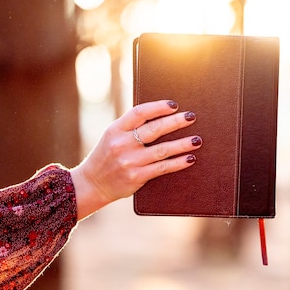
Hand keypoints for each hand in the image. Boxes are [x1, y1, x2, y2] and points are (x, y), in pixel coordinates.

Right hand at [70, 100, 201, 219]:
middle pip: (154, 129)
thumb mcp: (112, 136)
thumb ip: (131, 126)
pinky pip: (162, 168)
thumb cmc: (107, 156)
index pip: (139, 113)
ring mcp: (129, 161)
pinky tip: (190, 158)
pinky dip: (178, 163)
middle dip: (175, 122)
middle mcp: (122, 144)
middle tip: (191, 116)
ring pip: (162, 150)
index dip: (158, 107)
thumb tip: (161, 114)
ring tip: (197, 139)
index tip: (174, 105)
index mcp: (116, 129)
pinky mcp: (136, 177)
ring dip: (182, 144)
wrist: (92, 184)